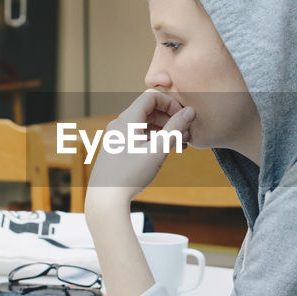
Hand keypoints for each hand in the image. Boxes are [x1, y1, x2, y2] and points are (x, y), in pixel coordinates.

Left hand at [86, 89, 194, 205]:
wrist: (106, 199)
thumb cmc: (130, 175)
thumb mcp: (158, 150)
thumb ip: (176, 129)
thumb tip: (190, 111)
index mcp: (127, 120)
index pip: (151, 97)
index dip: (170, 103)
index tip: (184, 117)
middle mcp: (120, 124)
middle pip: (149, 110)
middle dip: (170, 119)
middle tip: (187, 134)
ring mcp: (117, 137)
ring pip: (145, 125)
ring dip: (164, 130)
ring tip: (181, 145)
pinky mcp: (117, 149)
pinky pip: (138, 136)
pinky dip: (154, 139)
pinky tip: (165, 151)